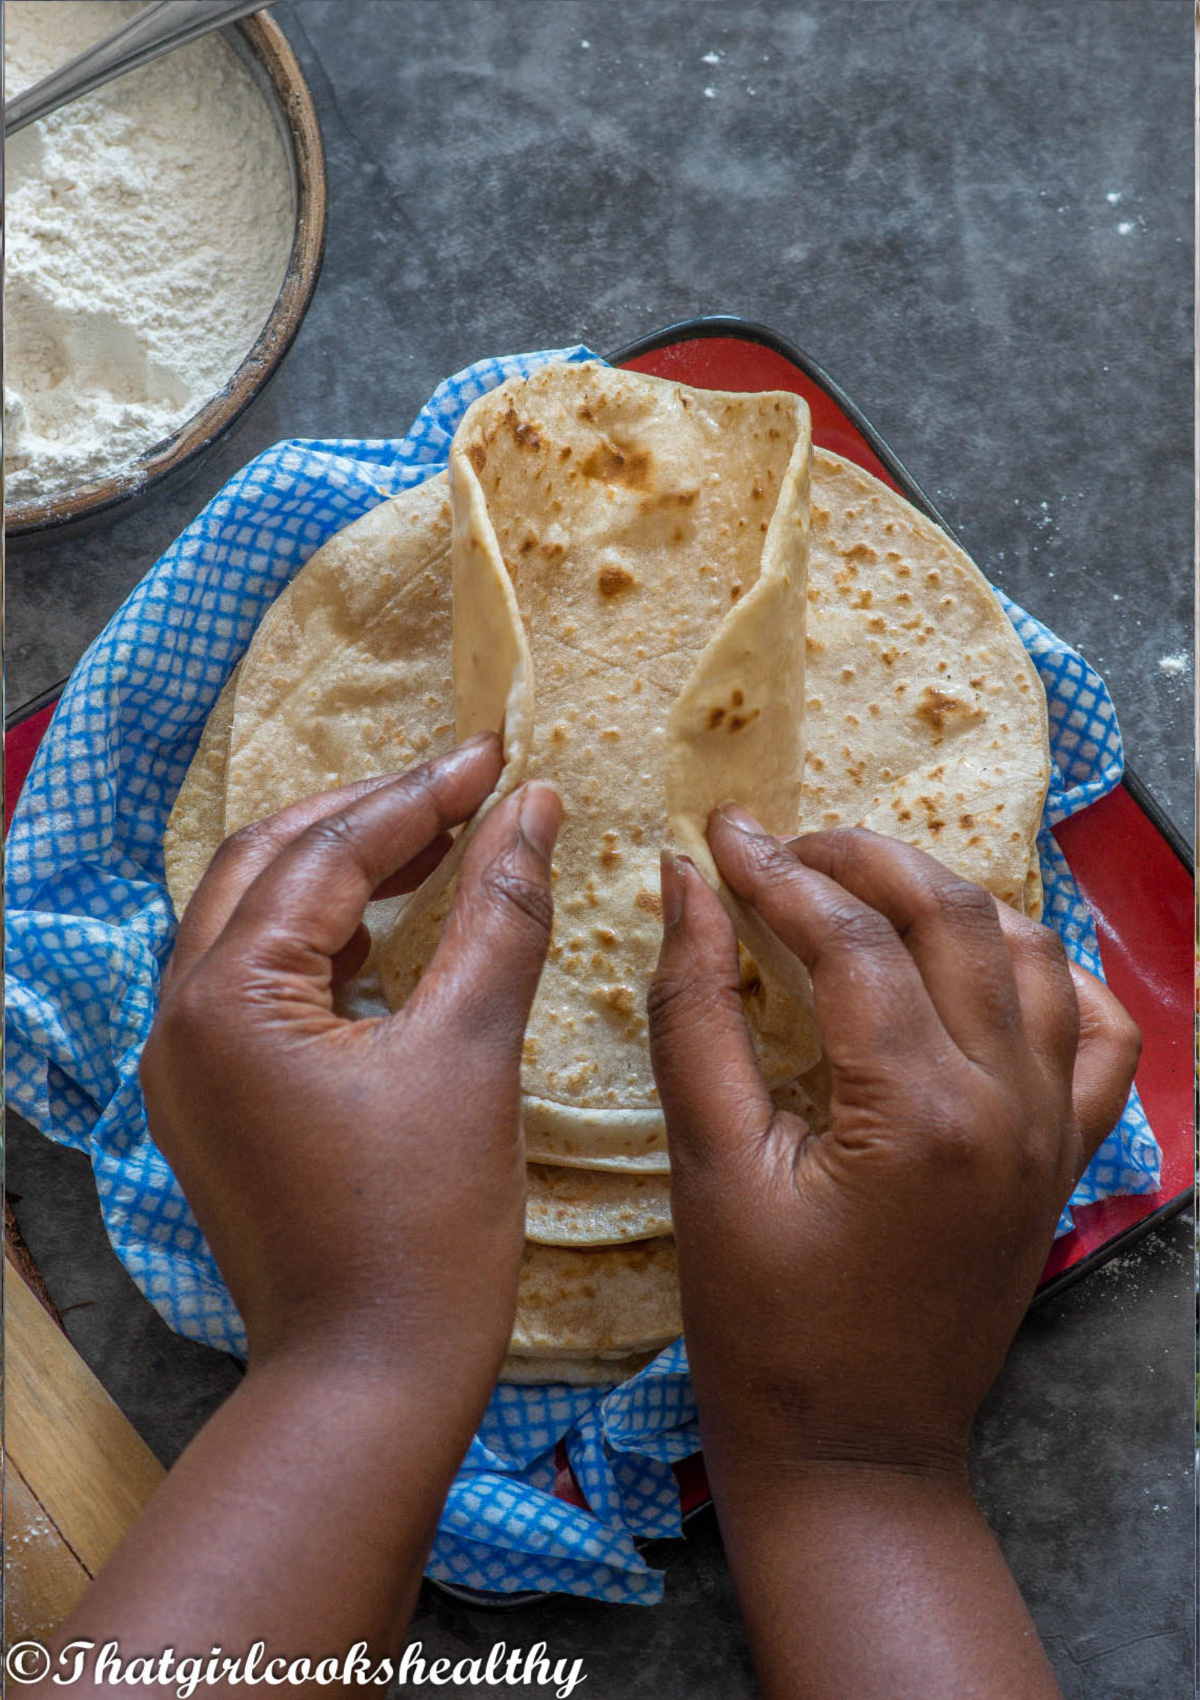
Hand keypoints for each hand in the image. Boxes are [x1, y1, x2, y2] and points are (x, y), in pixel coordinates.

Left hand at [141, 734, 561, 1415]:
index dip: (423, 795)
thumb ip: (499, 914)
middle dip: (370, 814)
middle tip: (468, 783)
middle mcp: (181, 1019)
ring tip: (441, 834)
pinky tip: (395, 923)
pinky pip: (261, 979)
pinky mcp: (216, 1101)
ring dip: (343, 867)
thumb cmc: (425, 1230)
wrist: (369, 1382)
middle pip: (268, 864)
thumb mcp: (471, 1053)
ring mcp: (189, 1065)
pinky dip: (327, 937)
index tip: (499, 754)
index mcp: (228, 999)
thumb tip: (535, 808)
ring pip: (256, 917)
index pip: (328, 854)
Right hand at [649, 814, 1139, 1473]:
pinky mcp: (1065, 1159)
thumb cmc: (765, 1329)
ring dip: (949, 899)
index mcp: (919, 1111)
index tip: (721, 835)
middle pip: (952, 918)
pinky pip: (1098, 1035)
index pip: (851, 938)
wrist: (855, 1453)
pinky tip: (986, 964)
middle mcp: (1010, 1106)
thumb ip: (694, 1012)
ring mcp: (1053, 1132)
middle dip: (861, 860)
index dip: (776, 871)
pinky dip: (1050, 976)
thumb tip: (684, 889)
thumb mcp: (709, 1166)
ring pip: (1030, 954)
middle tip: (784, 848)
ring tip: (864, 890)